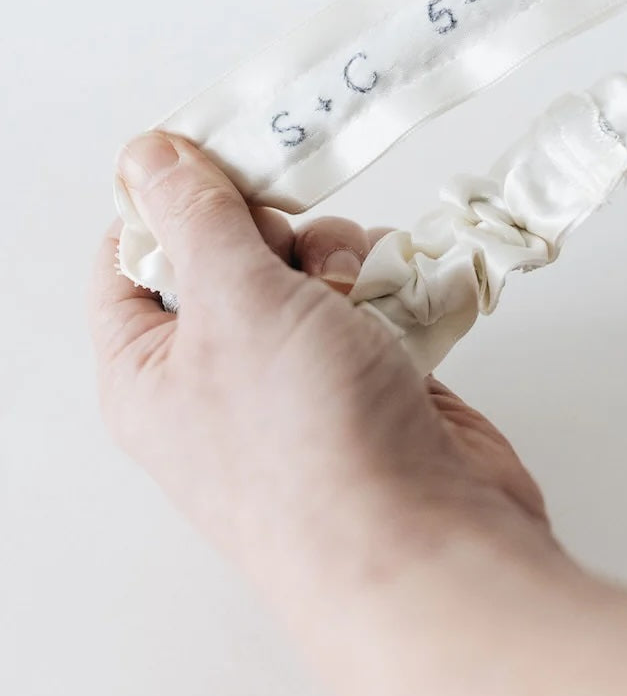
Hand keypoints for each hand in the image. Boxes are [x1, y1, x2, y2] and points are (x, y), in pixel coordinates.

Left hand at [89, 132, 555, 682]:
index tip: (222, 156)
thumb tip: (147, 154)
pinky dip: (386, 285)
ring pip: (309, 265)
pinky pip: (368, 295)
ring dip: (341, 256)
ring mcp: (296, 375)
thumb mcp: (233, 302)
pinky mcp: (367, 374)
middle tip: (298, 251)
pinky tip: (399, 302)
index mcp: (149, 366)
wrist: (422, 540)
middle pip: (231, 246)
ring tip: (358, 294)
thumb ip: (195, 214)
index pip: (134, 251)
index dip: (174, 197)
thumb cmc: (308, 442)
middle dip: (276, 229)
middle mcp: (217, 370)